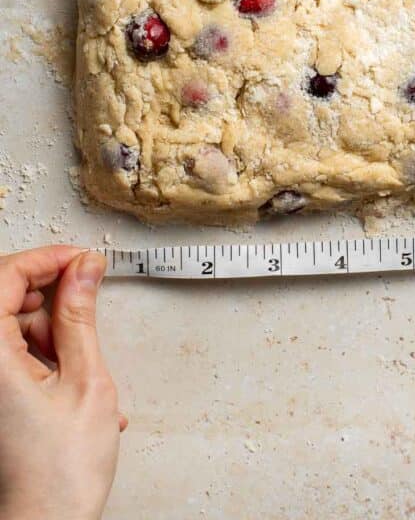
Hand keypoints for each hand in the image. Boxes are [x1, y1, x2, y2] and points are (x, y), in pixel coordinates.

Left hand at [0, 246, 123, 519]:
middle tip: (85, 301)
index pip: (4, 276)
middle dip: (47, 295)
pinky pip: (6, 354)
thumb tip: (83, 270)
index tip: (80, 260)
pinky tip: (68, 380)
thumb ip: (80, 316)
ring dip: (46, 331)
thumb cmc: (59, 476)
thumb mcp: (86, 381)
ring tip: (79, 364)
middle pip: (3, 298)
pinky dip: (38, 356)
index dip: (46, 259)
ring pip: (7, 326)